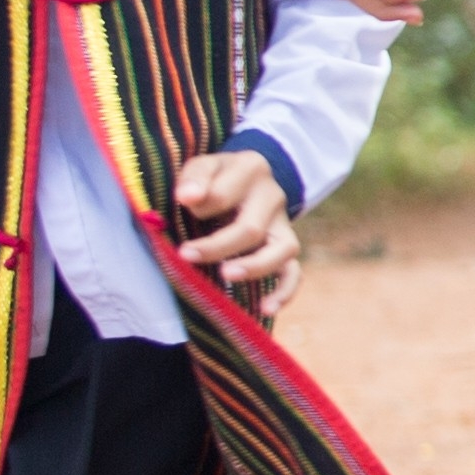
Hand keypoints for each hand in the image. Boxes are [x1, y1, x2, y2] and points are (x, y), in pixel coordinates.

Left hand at [171, 148, 303, 317]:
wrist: (243, 179)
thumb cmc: (215, 177)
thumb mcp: (202, 166)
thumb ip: (194, 177)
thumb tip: (187, 197)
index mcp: (251, 169)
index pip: (222, 194)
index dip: (198, 206)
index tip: (180, 205)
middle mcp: (274, 196)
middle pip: (251, 229)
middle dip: (216, 246)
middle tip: (185, 255)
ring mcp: (283, 225)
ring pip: (283, 250)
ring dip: (254, 266)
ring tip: (227, 275)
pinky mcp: (285, 248)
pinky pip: (294, 272)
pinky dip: (284, 291)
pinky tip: (266, 308)